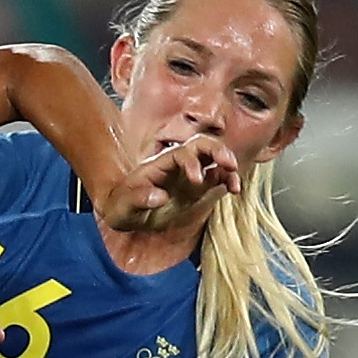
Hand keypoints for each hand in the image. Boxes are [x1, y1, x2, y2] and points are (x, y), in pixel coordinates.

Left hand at [98, 135, 243, 235]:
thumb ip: (139, 199)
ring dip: (227, 165)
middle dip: (218, 150)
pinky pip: (217, 177)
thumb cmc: (122, 206)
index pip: (181, 153)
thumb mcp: (124, 206)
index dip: (192, 163)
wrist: (127, 213)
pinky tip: (234, 190)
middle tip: (230, 164)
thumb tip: (159, 197)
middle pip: (202, 144)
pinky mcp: (198, 187)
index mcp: (160, 163)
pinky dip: (228, 180)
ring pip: (213, 158)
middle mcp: (178, 164)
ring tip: (235, 184)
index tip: (197, 181)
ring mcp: (189, 173)